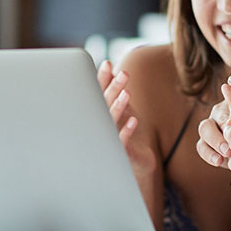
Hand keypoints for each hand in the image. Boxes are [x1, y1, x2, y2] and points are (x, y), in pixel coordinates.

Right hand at [97, 60, 156, 175]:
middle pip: (104, 104)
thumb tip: (108, 66)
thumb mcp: (115, 108)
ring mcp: (106, 139)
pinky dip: (126, 131)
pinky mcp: (118, 153)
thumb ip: (110, 90)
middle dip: (113, 88)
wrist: (127, 166)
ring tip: (127, 93)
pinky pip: (120, 143)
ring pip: (110, 121)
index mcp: (97, 113)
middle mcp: (98, 125)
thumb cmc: (118, 133)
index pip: (97, 92)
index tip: (108, 63)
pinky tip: (134, 121)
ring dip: (118, 107)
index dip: (102, 78)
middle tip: (125, 73)